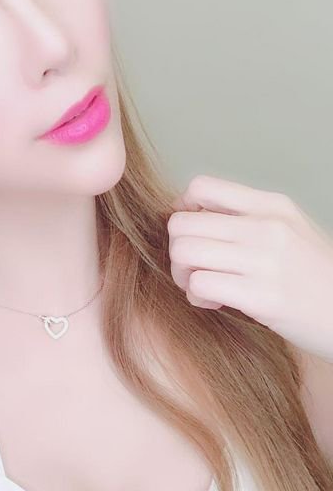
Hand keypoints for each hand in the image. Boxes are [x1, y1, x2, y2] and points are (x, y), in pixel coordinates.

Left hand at [167, 174, 332, 363]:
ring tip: (199, 286)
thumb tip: (188, 208)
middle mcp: (267, 227)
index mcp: (271, 206)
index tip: (196, 234)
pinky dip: (196, 297)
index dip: (184, 210)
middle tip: (192, 268)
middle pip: (181, 224)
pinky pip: (199, 286)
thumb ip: (245, 216)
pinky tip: (213, 303)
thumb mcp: (289, 229)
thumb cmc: (313, 276)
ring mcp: (265, 261)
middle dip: (176, 249)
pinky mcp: (262, 298)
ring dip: (181, 274)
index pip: (201, 187)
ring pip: (183, 253)